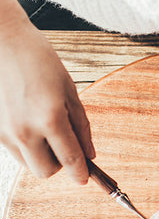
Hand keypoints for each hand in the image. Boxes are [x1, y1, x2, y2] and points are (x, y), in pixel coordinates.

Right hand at [0, 14, 94, 183]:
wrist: (0, 39)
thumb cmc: (38, 59)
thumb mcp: (69, 90)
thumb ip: (81, 126)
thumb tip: (89, 155)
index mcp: (50, 118)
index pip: (70, 160)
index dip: (81, 173)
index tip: (85, 178)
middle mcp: (25, 129)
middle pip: (46, 172)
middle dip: (59, 165)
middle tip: (64, 146)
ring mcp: (4, 131)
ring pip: (28, 164)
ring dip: (41, 156)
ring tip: (45, 129)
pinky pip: (14, 150)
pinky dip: (26, 145)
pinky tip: (29, 123)